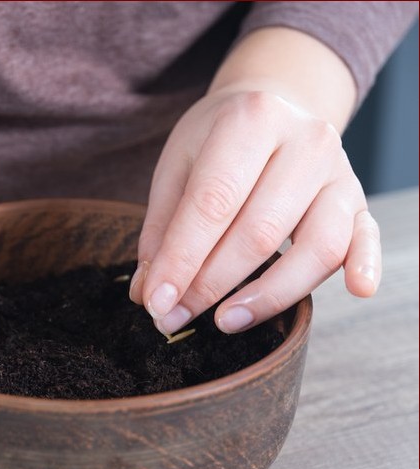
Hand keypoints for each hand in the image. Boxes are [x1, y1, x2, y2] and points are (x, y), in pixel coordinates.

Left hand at [128, 28, 381, 334]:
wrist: (276, 102)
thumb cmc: (217, 140)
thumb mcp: (178, 165)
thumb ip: (162, 229)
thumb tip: (149, 292)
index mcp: (250, 120)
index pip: (213, 202)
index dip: (182, 259)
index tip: (156, 302)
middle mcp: (305, 141)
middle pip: (260, 230)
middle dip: (211, 284)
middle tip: (174, 317)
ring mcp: (339, 172)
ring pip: (316, 246)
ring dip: (269, 294)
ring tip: (224, 320)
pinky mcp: (359, 199)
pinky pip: (365, 238)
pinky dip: (363, 266)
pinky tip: (355, 291)